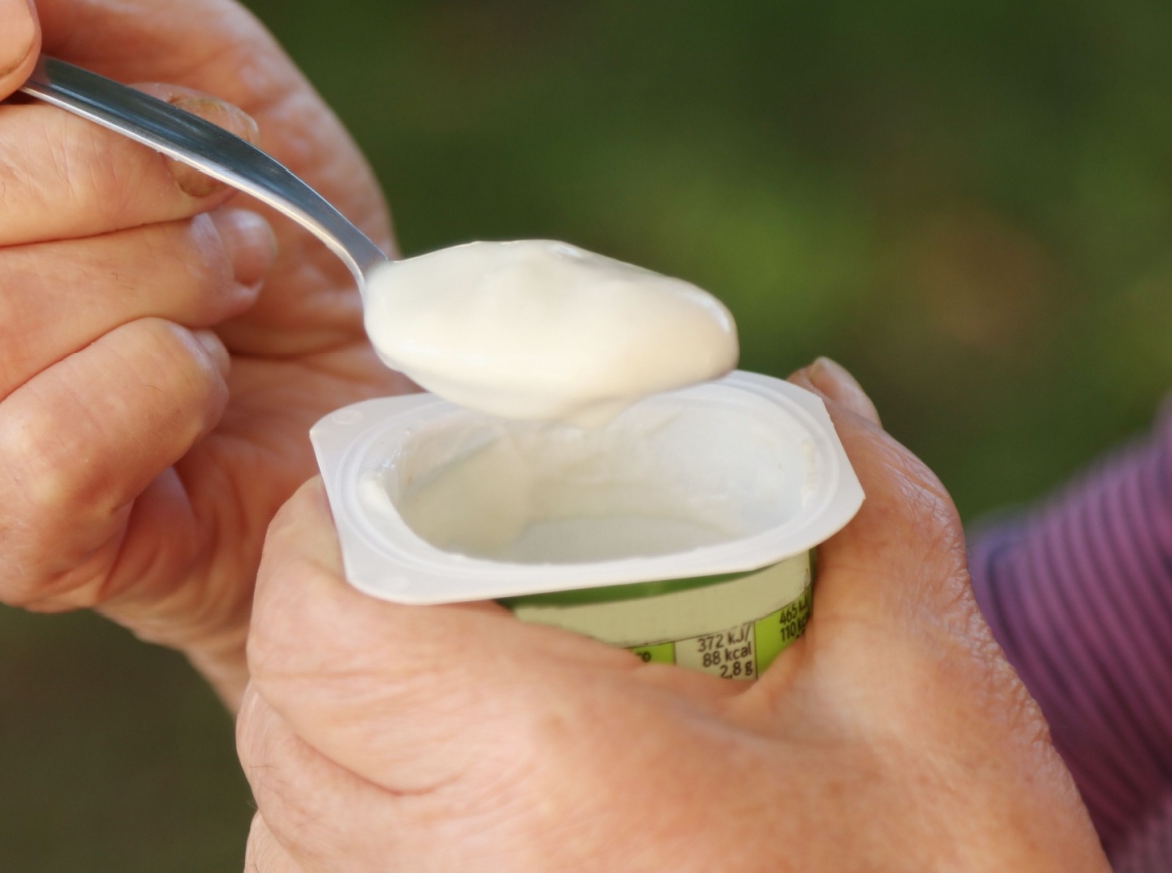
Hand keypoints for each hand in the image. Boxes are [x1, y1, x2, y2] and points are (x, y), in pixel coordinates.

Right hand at [0, 0, 405, 705]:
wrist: (361, 394)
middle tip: (199, 186)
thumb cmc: (266, 230)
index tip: (7, 30)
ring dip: (145, 278)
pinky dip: (162, 385)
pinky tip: (205, 375)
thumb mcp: (196, 74)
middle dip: (75, 171)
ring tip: (226, 279)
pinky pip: (46, 445)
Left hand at [237, 359, 1108, 870]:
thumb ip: (864, 513)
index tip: (405, 490)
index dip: (330, 532)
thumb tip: (815, 391)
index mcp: (535, 776)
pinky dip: (350, 825)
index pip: (313, 620)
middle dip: (344, 610)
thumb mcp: (931, 706)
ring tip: (460, 682)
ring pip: (285, 809)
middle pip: (287, 703)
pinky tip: (465, 798)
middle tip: (450, 568)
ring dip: (340, 721)